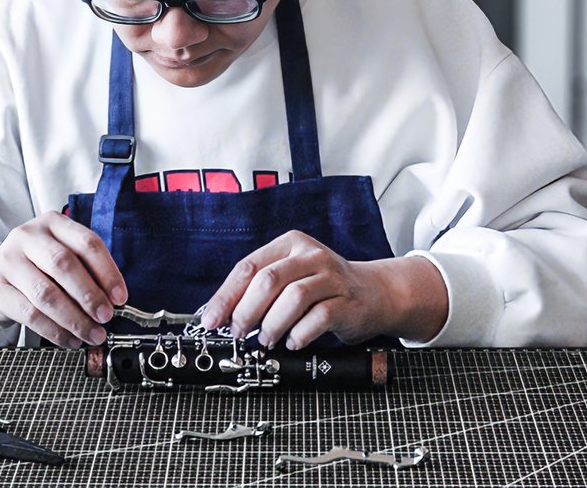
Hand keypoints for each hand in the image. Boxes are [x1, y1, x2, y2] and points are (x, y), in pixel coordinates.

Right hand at [0, 214, 127, 347]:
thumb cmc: (32, 267)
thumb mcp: (57, 255)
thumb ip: (84, 270)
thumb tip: (113, 301)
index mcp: (52, 223)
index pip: (87, 243)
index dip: (108, 272)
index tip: (120, 298)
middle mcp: (28, 236)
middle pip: (65, 265)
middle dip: (90, 296)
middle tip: (106, 317)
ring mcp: (8, 261)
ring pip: (47, 293)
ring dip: (75, 319)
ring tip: (92, 334)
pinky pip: (30, 314)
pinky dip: (55, 331)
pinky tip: (70, 340)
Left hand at [199, 231, 447, 350]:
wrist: (375, 293)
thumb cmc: (323, 289)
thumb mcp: (290, 277)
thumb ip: (259, 290)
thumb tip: (218, 316)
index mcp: (290, 244)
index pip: (248, 267)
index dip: (226, 296)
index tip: (211, 321)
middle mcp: (311, 255)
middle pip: (268, 280)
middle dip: (246, 311)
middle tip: (238, 333)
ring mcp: (331, 276)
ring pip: (293, 297)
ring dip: (272, 324)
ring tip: (266, 340)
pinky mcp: (347, 301)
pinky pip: (319, 317)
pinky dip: (300, 334)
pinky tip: (293, 342)